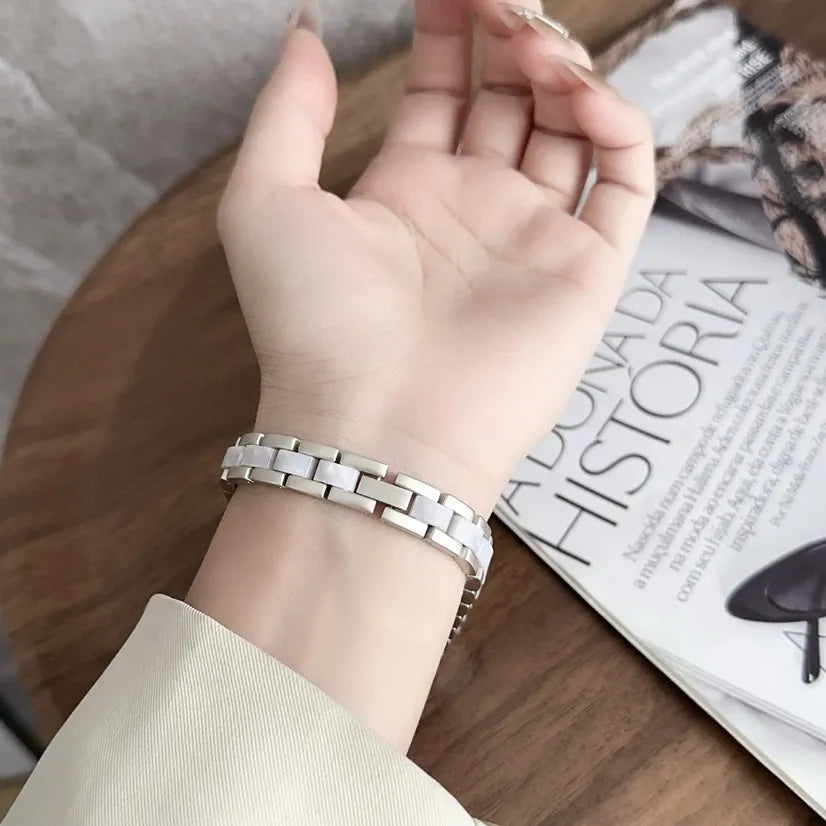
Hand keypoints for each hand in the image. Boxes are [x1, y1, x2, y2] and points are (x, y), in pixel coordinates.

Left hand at [217, 0, 654, 513]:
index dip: (451, 30)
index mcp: (406, 190)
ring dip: (564, 71)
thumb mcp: (266, 202)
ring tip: (535, 45)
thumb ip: (288, 110)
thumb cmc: (314, 325)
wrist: (376, 430)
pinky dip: (619, 126)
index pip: (443, 90)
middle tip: (503, 2)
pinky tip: (582, 98)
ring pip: (574, 128)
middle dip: (514, 38)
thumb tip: (306, 28)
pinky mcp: (587, 269)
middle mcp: (474, 207)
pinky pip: (627, 180)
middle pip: (514, 98)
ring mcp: (533, 236)